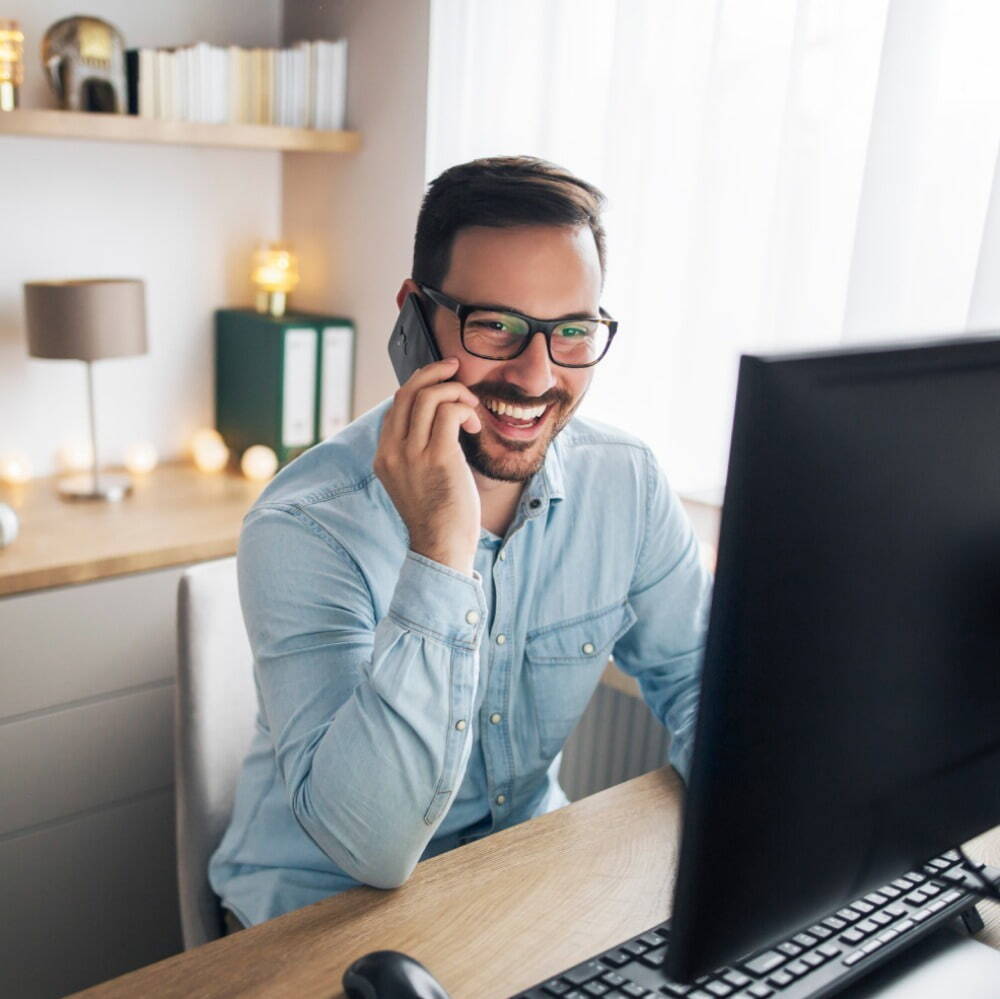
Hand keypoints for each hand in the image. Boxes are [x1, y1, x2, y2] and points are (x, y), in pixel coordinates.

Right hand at [374, 357, 482, 575]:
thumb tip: (439, 419)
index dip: (419, 387)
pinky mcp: (437, 458)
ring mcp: (411, 454)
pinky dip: (465, 409)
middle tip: (456, 369)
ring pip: (428, 396)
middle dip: (434, 373)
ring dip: (456, 393)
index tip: (441, 383)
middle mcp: (391, 452)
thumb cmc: (438, 516)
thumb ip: (418, 451)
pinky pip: (448, 412)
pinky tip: (475, 426)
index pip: (396, 405)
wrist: (441, 547)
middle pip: (407, 392)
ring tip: (472, 410)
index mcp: (383, 456)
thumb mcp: (417, 479)